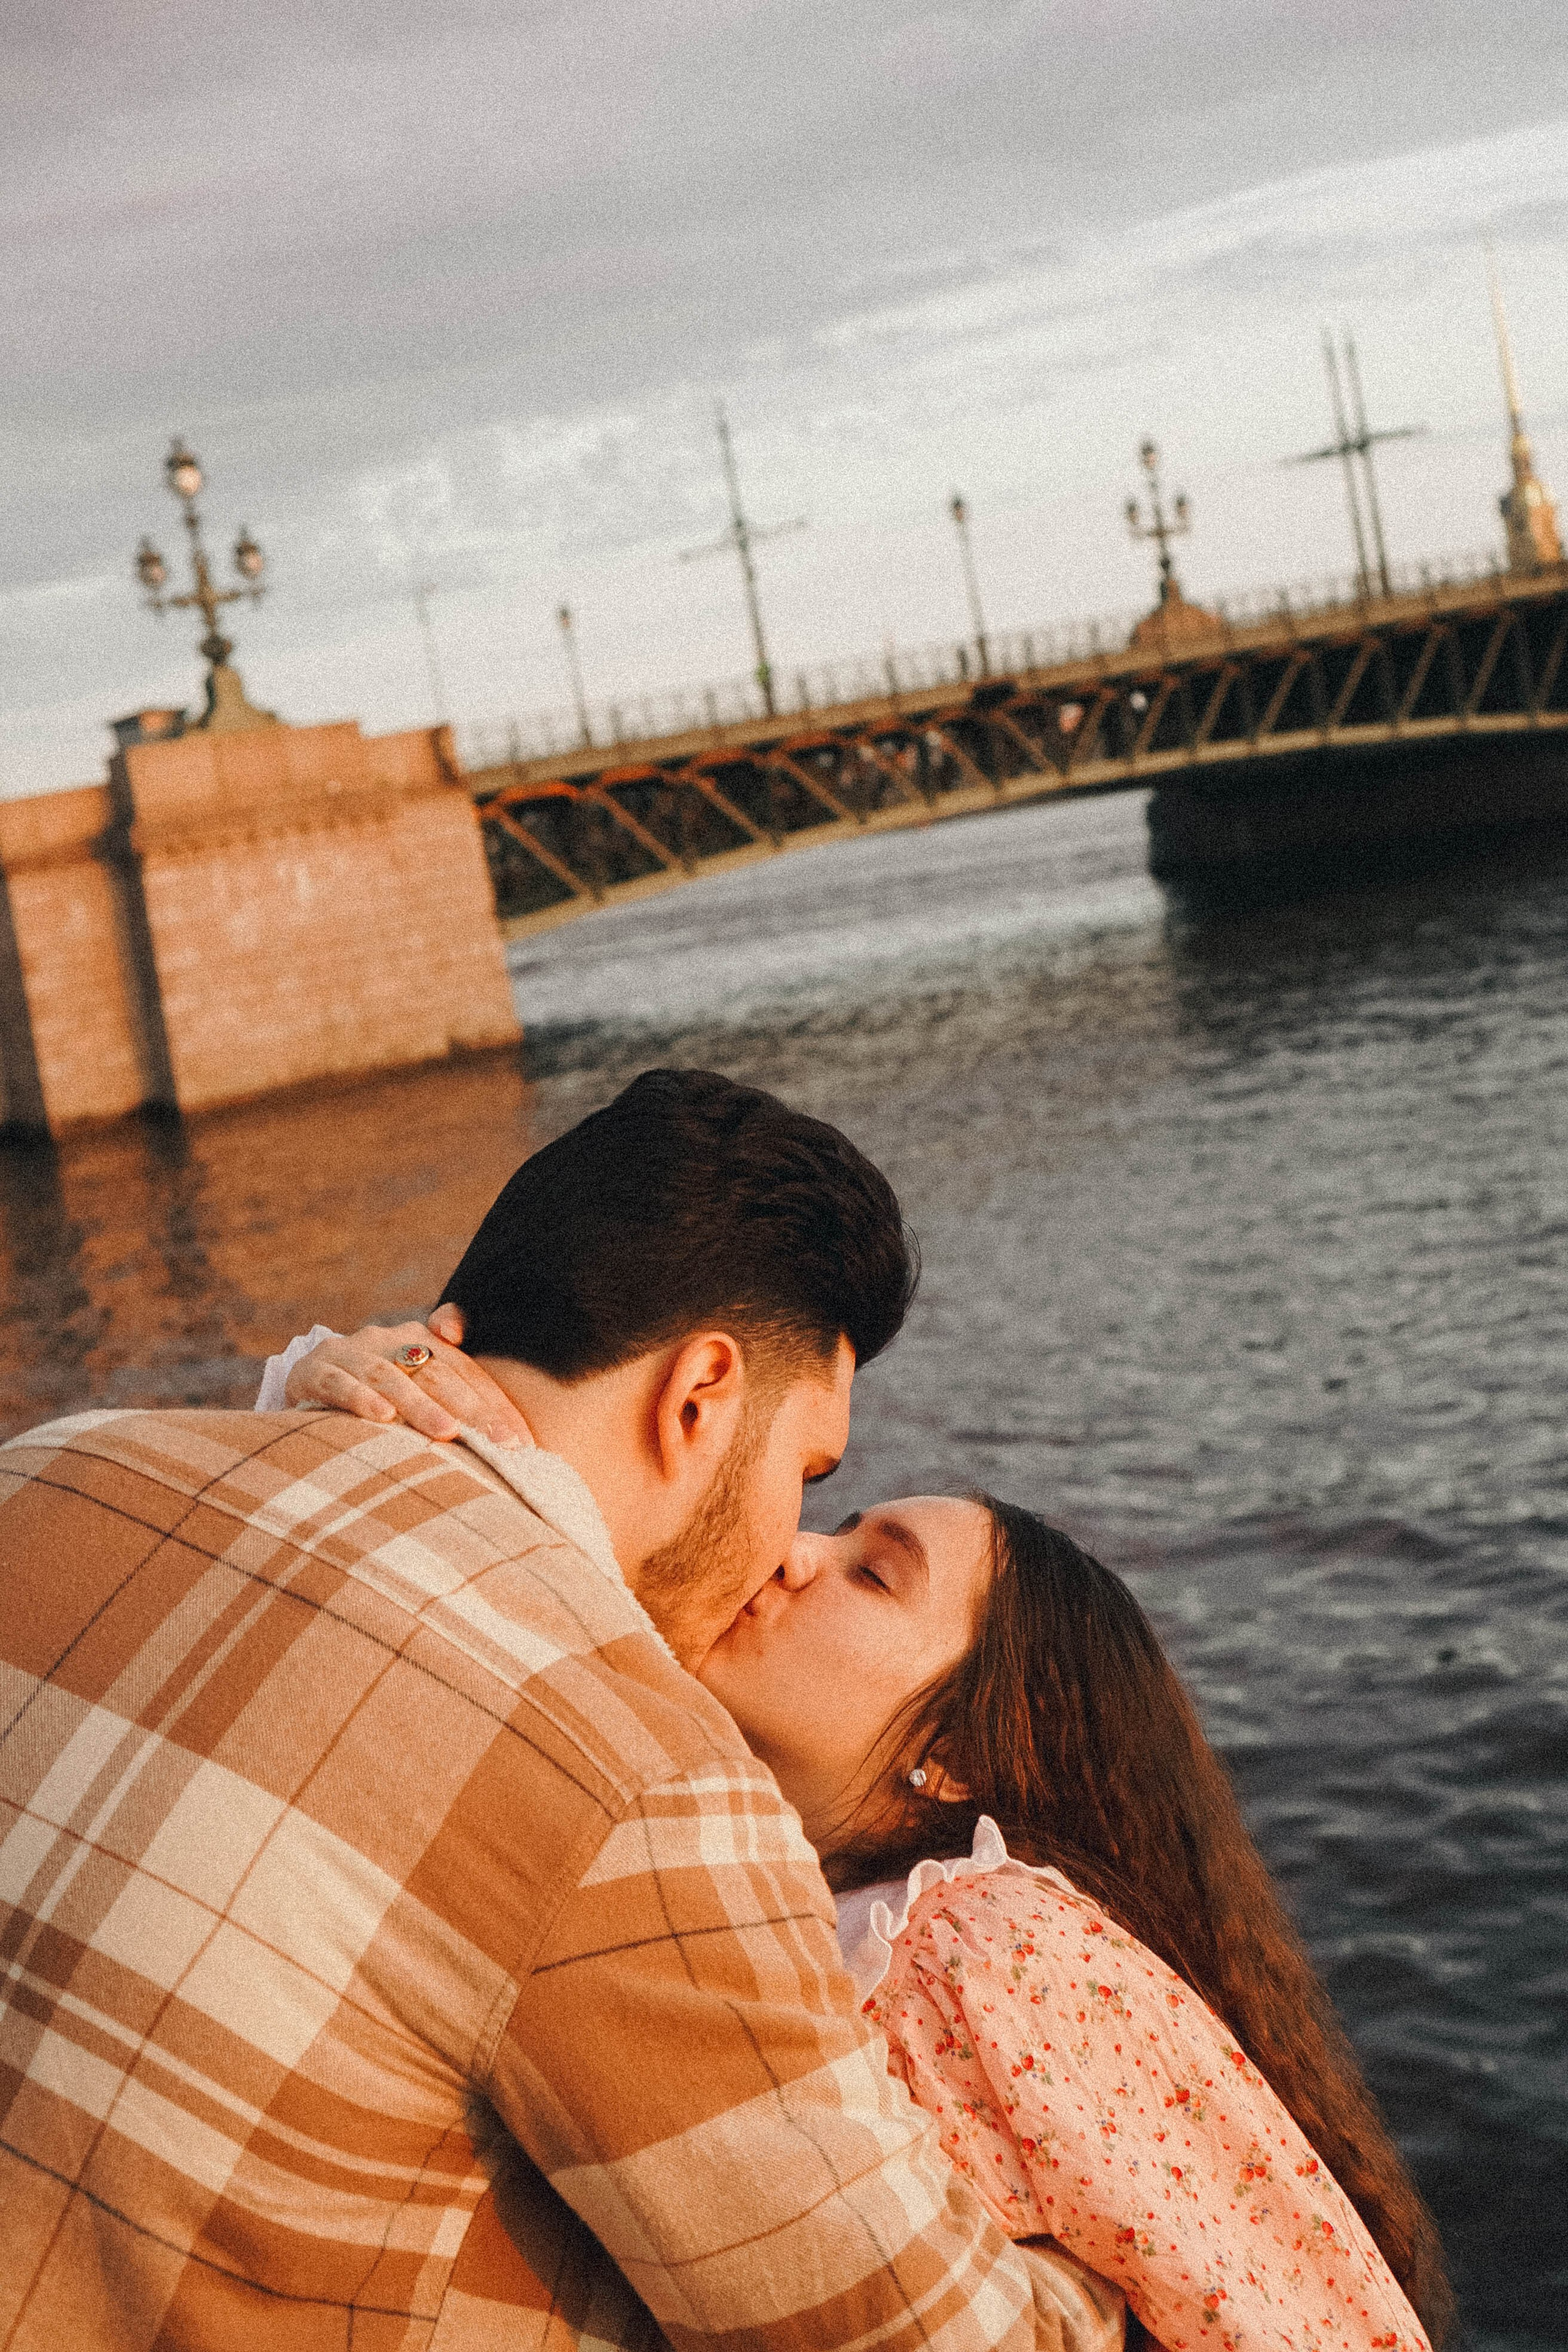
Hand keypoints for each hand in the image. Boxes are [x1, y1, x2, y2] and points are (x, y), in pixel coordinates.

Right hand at [283, 1304, 534, 1447]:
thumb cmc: (373, 1397)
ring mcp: (347, 1352)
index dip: (493, 1404)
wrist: (304, 1385)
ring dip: (419, 1406)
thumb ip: (457, 1389)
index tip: (520, 1441)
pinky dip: (359, 1398)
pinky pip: (337, 1382)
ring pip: (389, 1376)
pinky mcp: (311, 1370)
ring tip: (447, 1433)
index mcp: (418, 1339)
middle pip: (434, 1372)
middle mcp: (385, 1339)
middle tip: (496, 1443)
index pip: (464, 1371)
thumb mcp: (414, 1390)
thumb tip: (509, 1417)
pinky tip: (381, 1417)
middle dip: (468, 1409)